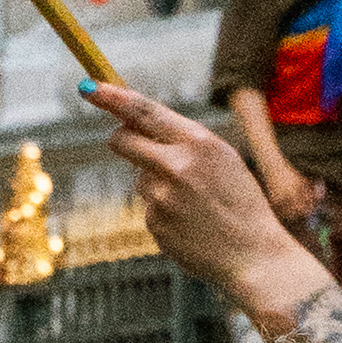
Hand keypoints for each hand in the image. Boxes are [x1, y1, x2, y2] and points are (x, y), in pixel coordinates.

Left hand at [95, 91, 332, 334]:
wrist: (254, 255)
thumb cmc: (239, 201)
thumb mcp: (221, 158)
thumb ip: (181, 140)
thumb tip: (133, 124)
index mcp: (199, 142)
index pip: (144, 111)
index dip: (111, 96)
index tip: (87, 87)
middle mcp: (177, 166)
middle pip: (122, 140)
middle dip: (120, 139)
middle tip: (127, 141)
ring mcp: (163, 197)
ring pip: (139, 178)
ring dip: (156, 184)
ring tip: (193, 203)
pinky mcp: (154, 223)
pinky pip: (148, 206)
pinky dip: (164, 212)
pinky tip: (190, 223)